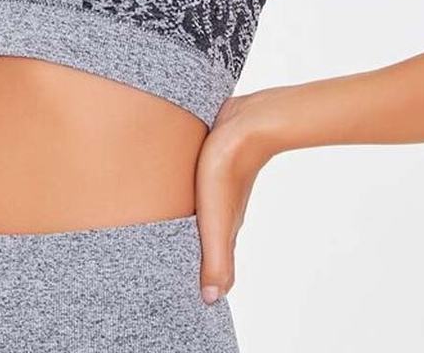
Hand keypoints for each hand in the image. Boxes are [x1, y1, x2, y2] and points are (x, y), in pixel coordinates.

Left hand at [195, 87, 286, 303]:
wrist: (246, 123)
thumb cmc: (228, 170)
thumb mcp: (216, 219)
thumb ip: (217, 259)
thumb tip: (211, 300)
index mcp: (227, 228)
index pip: (220, 266)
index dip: (208, 284)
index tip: (194, 301)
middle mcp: (226, 211)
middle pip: (213, 242)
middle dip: (199, 260)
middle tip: (179, 276)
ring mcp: (221, 187)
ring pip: (207, 215)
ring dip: (195, 228)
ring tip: (177, 240)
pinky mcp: (214, 163)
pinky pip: (202, 189)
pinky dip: (192, 200)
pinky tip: (181, 195)